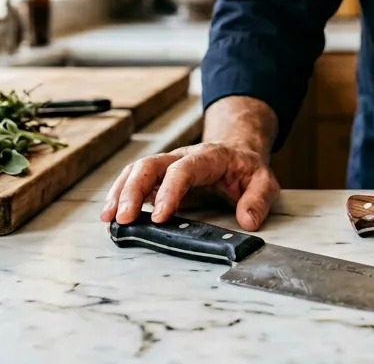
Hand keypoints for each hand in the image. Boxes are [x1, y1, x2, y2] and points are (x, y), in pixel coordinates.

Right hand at [99, 95, 281, 230]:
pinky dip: (121, 194)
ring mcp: (168, 165)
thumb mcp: (264, 181)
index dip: (169, 191)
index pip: (183, 169)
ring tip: (109, 218)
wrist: (238, 151)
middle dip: (133, 190)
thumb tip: (247, 220)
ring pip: (137, 170)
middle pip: (151, 165)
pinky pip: (135, 180)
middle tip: (124, 218)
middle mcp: (182, 157)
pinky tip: (112, 213)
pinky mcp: (160, 177)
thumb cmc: (247, 168)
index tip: (161, 216)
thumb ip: (258, 199)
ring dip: (121, 192)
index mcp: (208, 157)